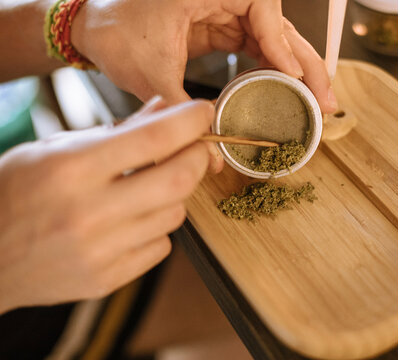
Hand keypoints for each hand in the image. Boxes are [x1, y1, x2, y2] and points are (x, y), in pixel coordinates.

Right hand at [0, 97, 221, 313]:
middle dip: (198, 158)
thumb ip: (116, 131)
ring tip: (152, 186)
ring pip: (175, 214)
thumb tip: (164, 110)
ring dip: (175, 194)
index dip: (190, 121)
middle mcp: (90, 213)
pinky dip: (157, 227)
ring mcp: (101, 251)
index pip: (154, 139)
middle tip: (197, 148)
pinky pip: (160, 246)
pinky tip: (134, 220)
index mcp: (72, 169)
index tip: (203, 113)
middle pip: (178, 180)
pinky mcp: (107, 279)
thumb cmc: (15, 192)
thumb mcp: (56, 148)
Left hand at [71, 0, 336, 111]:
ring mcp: (227, 9)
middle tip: (325, 100)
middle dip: (304, 64)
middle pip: (279, 26)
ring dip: (297, 71)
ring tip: (315, 102)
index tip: (292, 75)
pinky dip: (275, 69)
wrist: (93, 26)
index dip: (282, 44)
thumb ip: (184, 110)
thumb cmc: (114, 31)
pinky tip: (287, 92)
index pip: (262, 6)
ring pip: (275, 38)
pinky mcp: (223, 25)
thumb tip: (213, 153)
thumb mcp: (150, 73)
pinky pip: (259, 46)